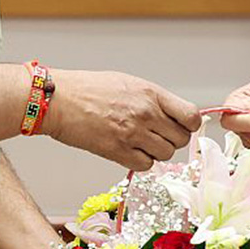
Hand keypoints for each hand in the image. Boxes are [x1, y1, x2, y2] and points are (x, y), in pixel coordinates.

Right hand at [45, 69, 200, 170]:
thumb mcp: (128, 83)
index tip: (183, 126)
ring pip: (166, 154)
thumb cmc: (89, 89)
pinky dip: (141, 161)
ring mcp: (132, 134)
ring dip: (157, 151)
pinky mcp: (117, 151)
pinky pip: (146, 165)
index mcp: (150, 93)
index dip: (190, 125)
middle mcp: (145, 113)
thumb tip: (174, 115)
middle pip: (181, 139)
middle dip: (173, 139)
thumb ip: (153, 99)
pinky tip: (130, 150)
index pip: (190, 116)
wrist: (59, 100)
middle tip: (158, 135)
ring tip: (141, 142)